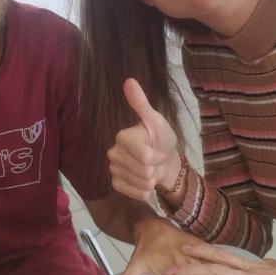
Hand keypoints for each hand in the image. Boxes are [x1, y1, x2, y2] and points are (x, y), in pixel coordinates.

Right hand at [108, 79, 179, 200]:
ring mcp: (113, 170)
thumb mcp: (156, 121)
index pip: (145, 157)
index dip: (159, 157)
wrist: (162, 160)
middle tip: (156, 160)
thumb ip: (142, 104)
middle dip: (156, 169)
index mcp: (123, 136)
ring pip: (142, 184)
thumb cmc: (161, 138)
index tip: (161, 150)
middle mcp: (113, 152)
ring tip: (151, 169)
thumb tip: (130, 81)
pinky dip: (146, 190)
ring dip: (153, 180)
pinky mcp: (116, 184)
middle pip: (144, 172)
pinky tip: (144, 180)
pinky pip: (137, 194)